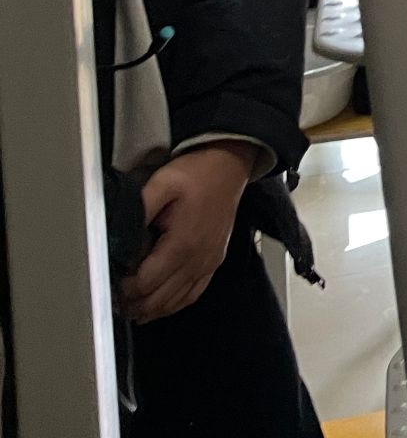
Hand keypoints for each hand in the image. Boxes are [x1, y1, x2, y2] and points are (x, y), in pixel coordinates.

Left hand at [119, 141, 258, 323]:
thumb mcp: (162, 183)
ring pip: (175, 302)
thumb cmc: (198, 173)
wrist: (229, 166)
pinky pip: (193, 294)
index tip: (109, 283)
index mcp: (182, 243)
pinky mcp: (215, 260)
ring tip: (128, 308)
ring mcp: (208, 262)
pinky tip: (159, 307)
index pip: (145, 284)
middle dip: (132, 304)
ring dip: (150, 309)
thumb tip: (117, 233)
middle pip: (158, 300)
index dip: (123, 290)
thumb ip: (139, 209)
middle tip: (111, 301)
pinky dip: (173, 305)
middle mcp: (197, 258)